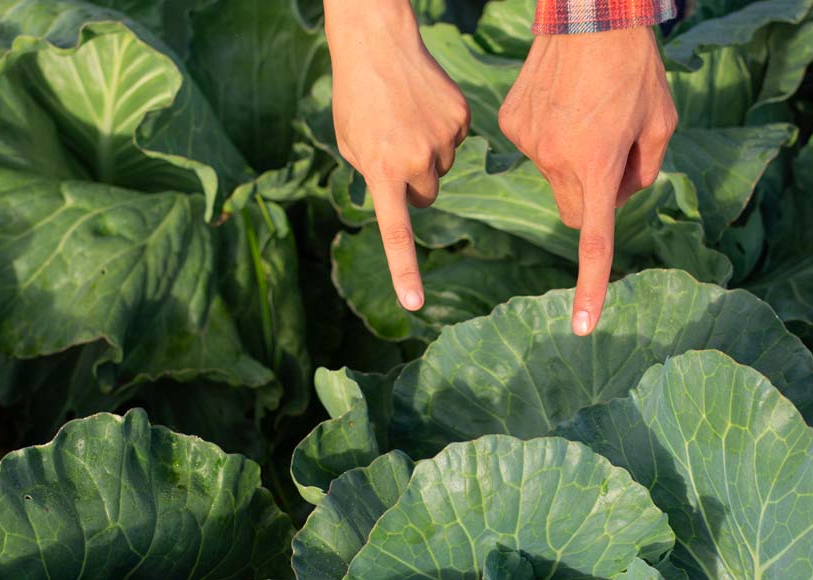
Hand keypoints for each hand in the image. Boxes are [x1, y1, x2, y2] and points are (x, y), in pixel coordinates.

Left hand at [324, 0, 470, 309]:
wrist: (377, 42)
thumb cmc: (356, 96)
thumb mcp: (351, 144)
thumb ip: (373, 177)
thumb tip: (405, 196)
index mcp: (382, 172)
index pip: (397, 233)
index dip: (404, 272)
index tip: (414, 304)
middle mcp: (416, 161)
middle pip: (427, 196)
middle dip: (414, 183)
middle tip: (396, 150)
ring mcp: (444, 141)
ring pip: (442, 169)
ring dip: (427, 154)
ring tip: (407, 119)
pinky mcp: (462, 120)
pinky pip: (456, 141)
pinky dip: (442, 130)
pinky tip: (423, 105)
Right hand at [499, 27, 676, 335]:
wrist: (591, 13)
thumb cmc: (635, 68)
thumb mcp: (662, 123)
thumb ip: (644, 173)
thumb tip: (617, 198)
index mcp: (598, 165)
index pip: (594, 241)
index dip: (591, 287)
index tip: (581, 327)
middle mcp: (557, 160)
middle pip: (573, 210)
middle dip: (591, 198)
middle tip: (610, 154)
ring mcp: (528, 142)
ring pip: (552, 178)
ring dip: (571, 162)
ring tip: (586, 114)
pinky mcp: (511, 122)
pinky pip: (533, 149)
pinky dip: (549, 136)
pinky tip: (562, 103)